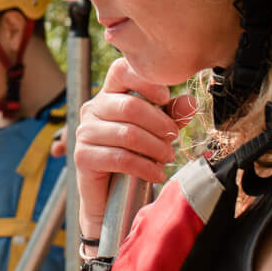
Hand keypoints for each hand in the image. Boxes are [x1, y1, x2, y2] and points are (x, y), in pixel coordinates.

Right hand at [70, 60, 195, 244]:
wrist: (112, 200)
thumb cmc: (134, 158)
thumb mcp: (157, 133)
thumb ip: (171, 115)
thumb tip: (189, 101)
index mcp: (109, 95)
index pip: (121, 70)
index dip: (145, 80)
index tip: (165, 98)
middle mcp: (92, 109)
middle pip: (130, 106)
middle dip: (160, 124)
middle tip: (174, 139)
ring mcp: (84, 133)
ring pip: (127, 134)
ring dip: (155, 148)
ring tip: (168, 158)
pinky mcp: (82, 157)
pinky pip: (119, 157)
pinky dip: (144, 167)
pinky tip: (157, 174)